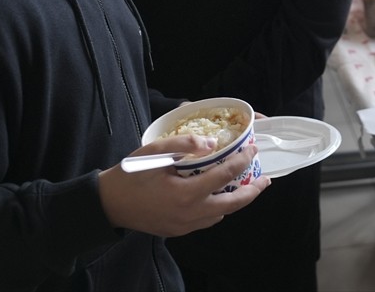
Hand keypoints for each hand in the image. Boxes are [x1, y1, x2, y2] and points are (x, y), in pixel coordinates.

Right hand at [99, 135, 269, 236]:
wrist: (108, 204)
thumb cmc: (130, 175)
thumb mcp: (154, 152)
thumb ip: (185, 144)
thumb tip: (212, 143)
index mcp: (185, 193)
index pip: (225, 176)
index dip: (243, 161)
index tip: (251, 149)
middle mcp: (189, 214)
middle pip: (232, 205)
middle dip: (252, 191)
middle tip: (265, 179)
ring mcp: (184, 225)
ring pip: (221, 215)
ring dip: (236, 201)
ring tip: (245, 185)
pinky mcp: (178, 231)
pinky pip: (206, 220)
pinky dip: (218, 209)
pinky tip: (218, 195)